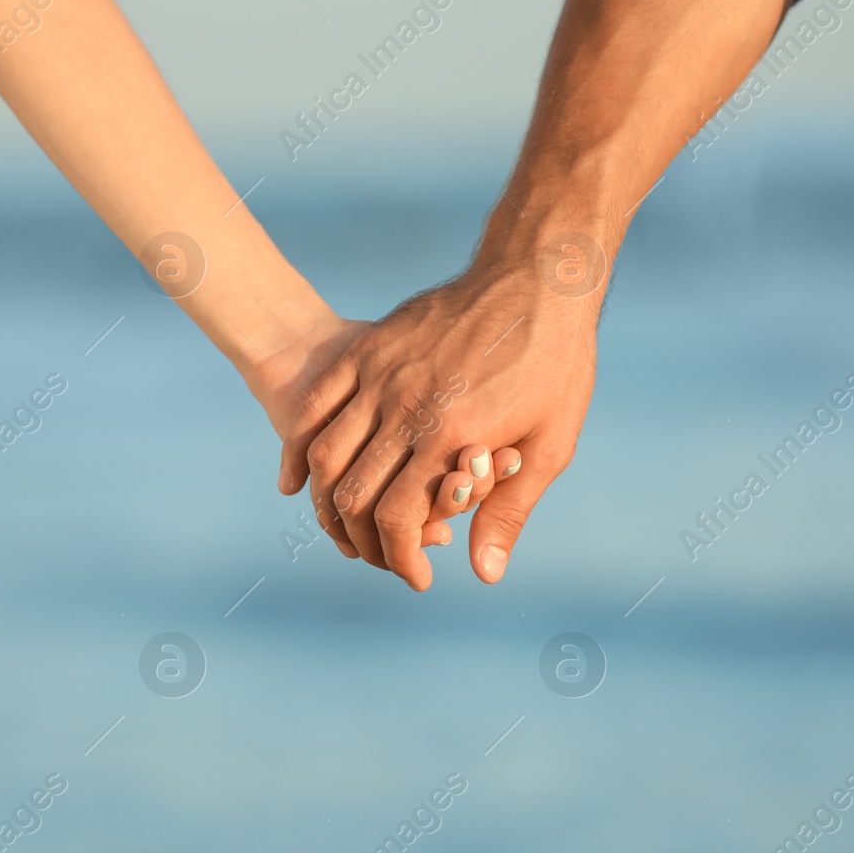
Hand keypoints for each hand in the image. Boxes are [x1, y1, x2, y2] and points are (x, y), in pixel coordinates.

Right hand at [278, 259, 598, 589]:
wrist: (538, 276)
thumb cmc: (555, 364)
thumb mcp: (551, 444)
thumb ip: (510, 511)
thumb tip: (484, 574)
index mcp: (451, 435)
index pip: (398, 517)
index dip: (399, 557)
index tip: (414, 576)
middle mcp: (408, 406)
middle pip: (352, 493)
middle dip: (360, 539)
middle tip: (378, 556)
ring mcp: (383, 374)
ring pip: (326, 453)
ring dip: (325, 501)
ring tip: (341, 525)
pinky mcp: (370, 349)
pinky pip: (317, 404)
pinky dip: (300, 447)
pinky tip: (298, 478)